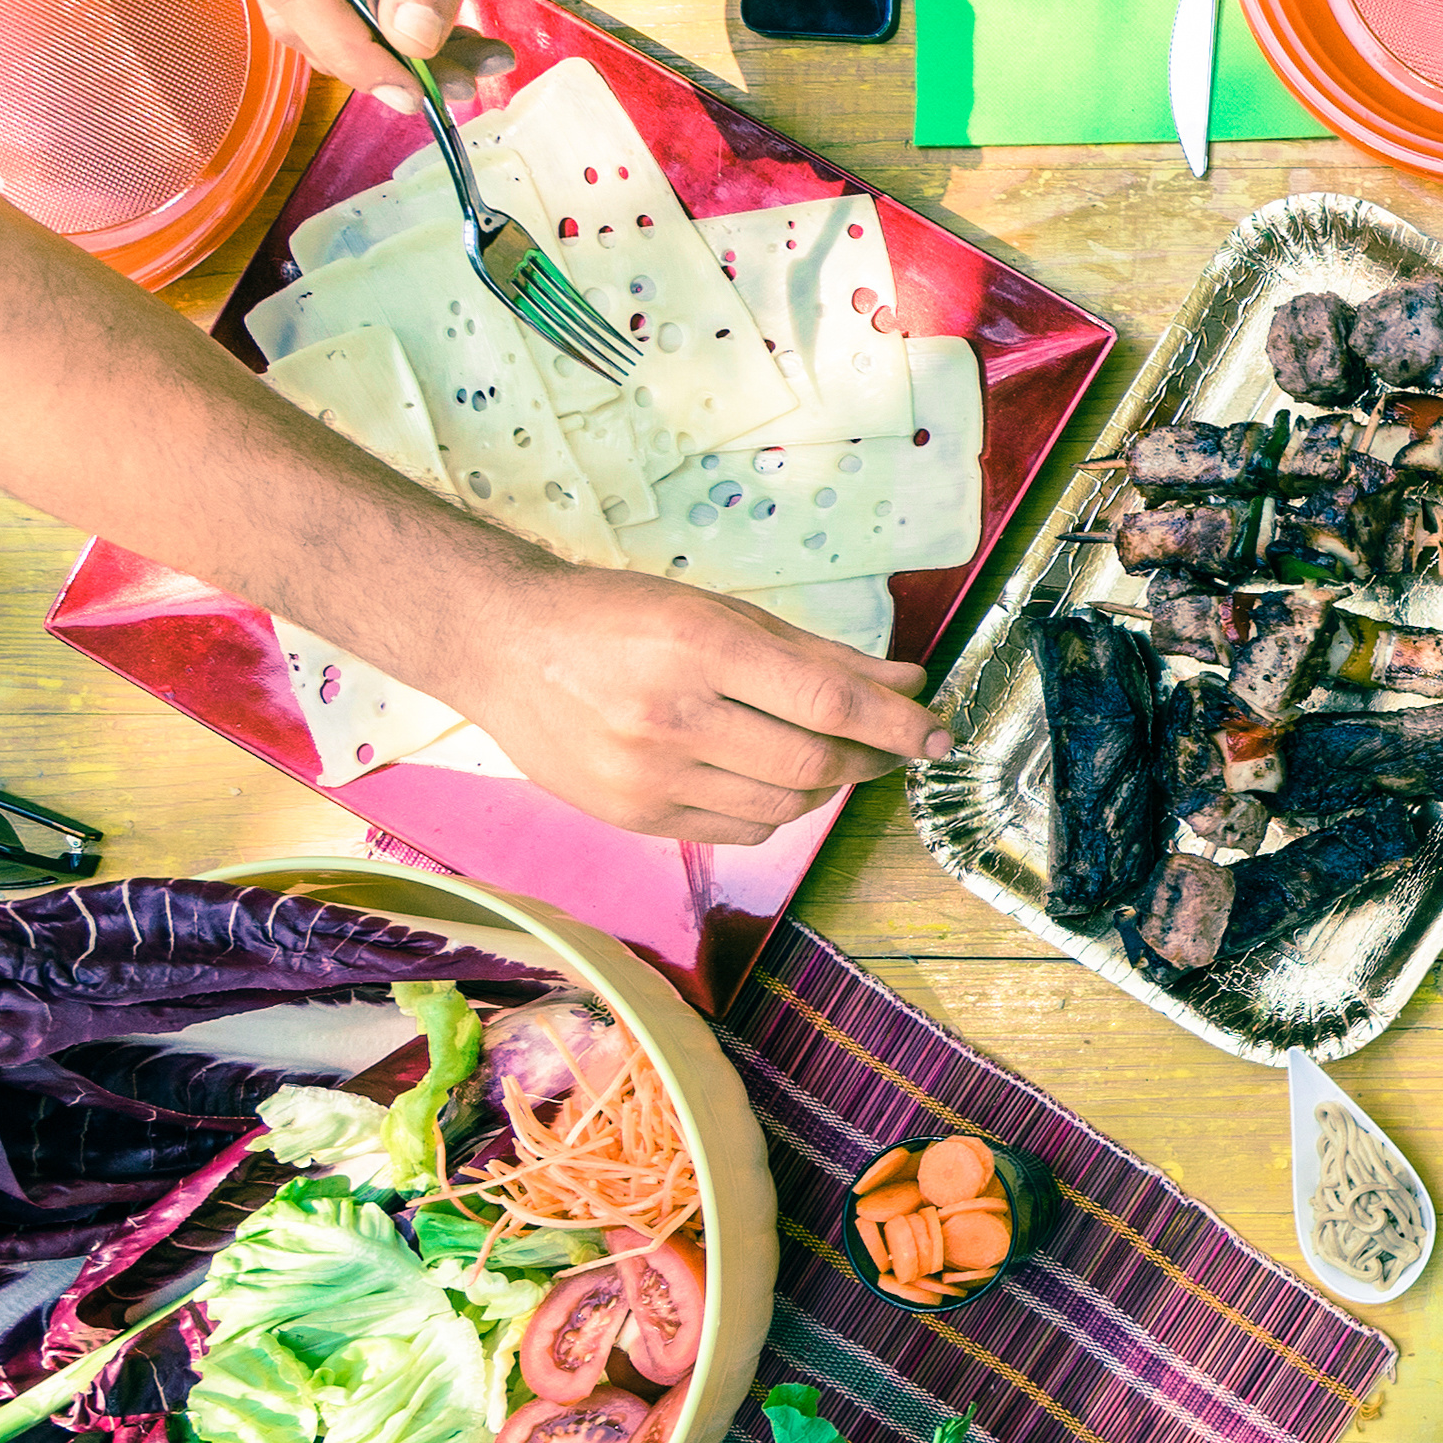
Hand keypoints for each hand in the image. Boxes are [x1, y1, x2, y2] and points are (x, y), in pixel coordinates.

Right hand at [219, 0, 540, 94]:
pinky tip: (451, 44)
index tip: (410, 91)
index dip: (347, 48)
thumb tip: (409, 40)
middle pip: (296, 5)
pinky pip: (325, 5)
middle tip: (461, 85)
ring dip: (390, 54)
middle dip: (378, 59)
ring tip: (474, 63)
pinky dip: (387, 35)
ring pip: (312, 16)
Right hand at [439, 569, 952, 846]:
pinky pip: (740, 830)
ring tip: (830, 754)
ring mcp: (650, 776)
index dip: (897, 724)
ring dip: (827, 784)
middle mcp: (673, 717)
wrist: (505, 648)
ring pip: (783, 804)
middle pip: (814, 761)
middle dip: (872, 757)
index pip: (828, 703)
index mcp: (699, 648)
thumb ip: (816, 655)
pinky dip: (777, 809)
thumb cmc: (617, 618)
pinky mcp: (634, 817)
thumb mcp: (721, 613)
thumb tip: (905, 684)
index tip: (937, 732)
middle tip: (894, 744)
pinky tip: (774, 778)